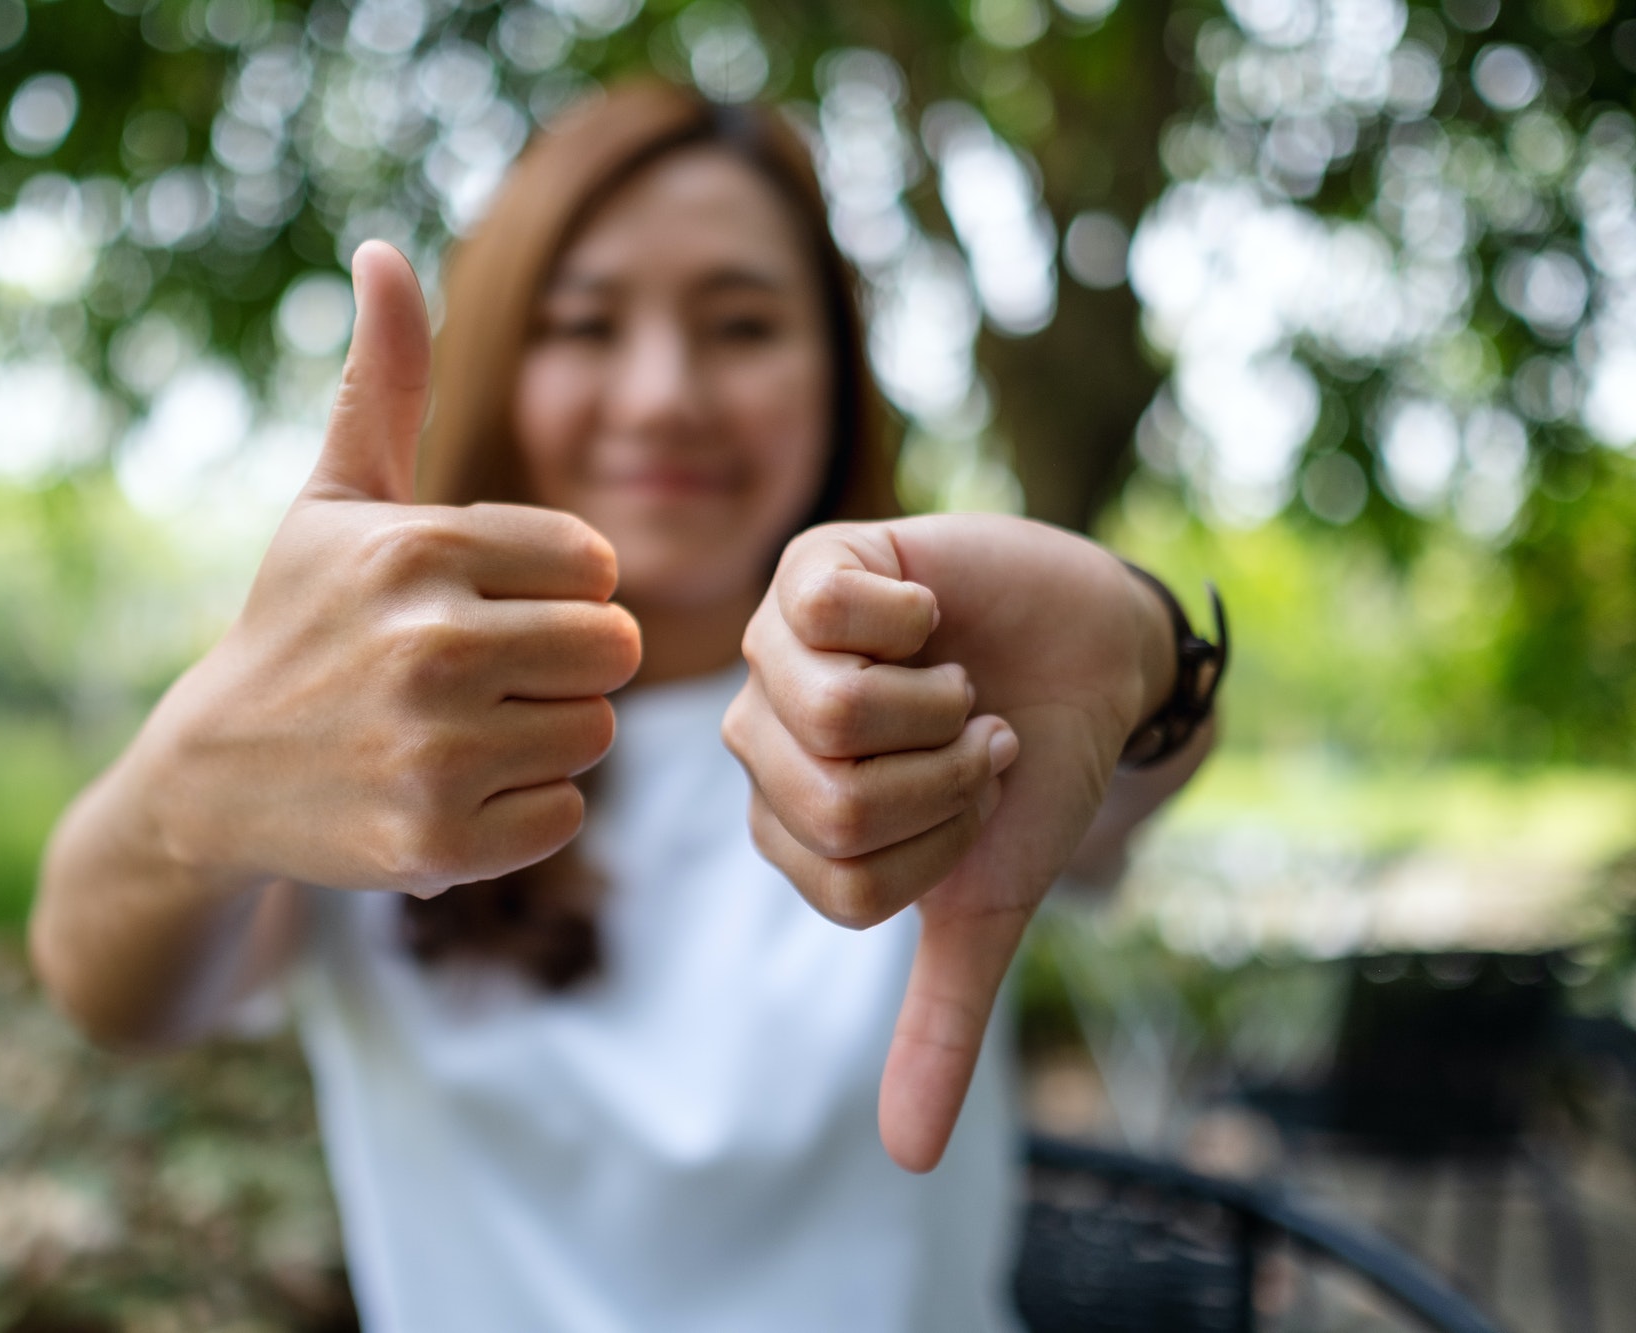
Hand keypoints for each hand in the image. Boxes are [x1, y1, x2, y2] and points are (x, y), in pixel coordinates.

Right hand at [131, 241, 642, 896]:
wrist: (211, 775)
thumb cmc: (296, 618)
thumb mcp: (333, 496)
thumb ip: (383, 381)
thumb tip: (382, 249)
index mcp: (420, 547)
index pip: (596, 563)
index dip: (553, 587)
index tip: (483, 602)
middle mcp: (431, 645)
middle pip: (615, 648)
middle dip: (562, 659)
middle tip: (482, 671)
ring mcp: (434, 751)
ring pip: (594, 731)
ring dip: (543, 733)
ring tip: (458, 727)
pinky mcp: (439, 843)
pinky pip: (564, 813)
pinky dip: (521, 810)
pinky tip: (448, 788)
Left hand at [723, 514, 1175, 1171]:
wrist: (1088, 651)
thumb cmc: (1028, 771)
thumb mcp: (986, 901)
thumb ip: (939, 1021)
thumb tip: (909, 1159)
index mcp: (786, 825)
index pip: (846, 883)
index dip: (941, 849)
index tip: (970, 805)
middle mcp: (761, 739)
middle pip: (836, 805)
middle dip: (945, 782)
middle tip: (969, 739)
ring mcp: (777, 649)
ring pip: (832, 718)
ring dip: (939, 707)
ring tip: (954, 681)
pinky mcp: (812, 566)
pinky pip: (829, 613)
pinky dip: (914, 624)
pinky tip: (928, 617)